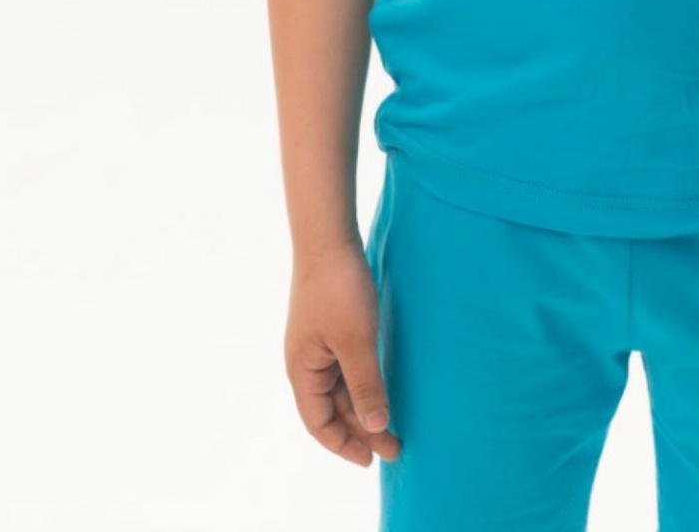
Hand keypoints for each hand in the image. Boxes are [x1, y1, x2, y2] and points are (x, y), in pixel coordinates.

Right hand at [285, 241, 400, 465]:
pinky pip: (346, 365)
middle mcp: (306, 361)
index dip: (344, 444)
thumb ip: (366, 386)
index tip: (372, 461)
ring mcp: (318, 343)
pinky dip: (363, 382)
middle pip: (332, 408)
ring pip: (341, 387)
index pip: (319, 423)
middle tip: (396, 447)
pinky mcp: (331, 326)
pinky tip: (382, 385)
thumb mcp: (356, 342)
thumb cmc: (339, 289)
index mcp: (302, 371)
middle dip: (362, 429)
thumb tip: (377, 428)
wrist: (328, 236)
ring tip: (394, 423)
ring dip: (365, 406)